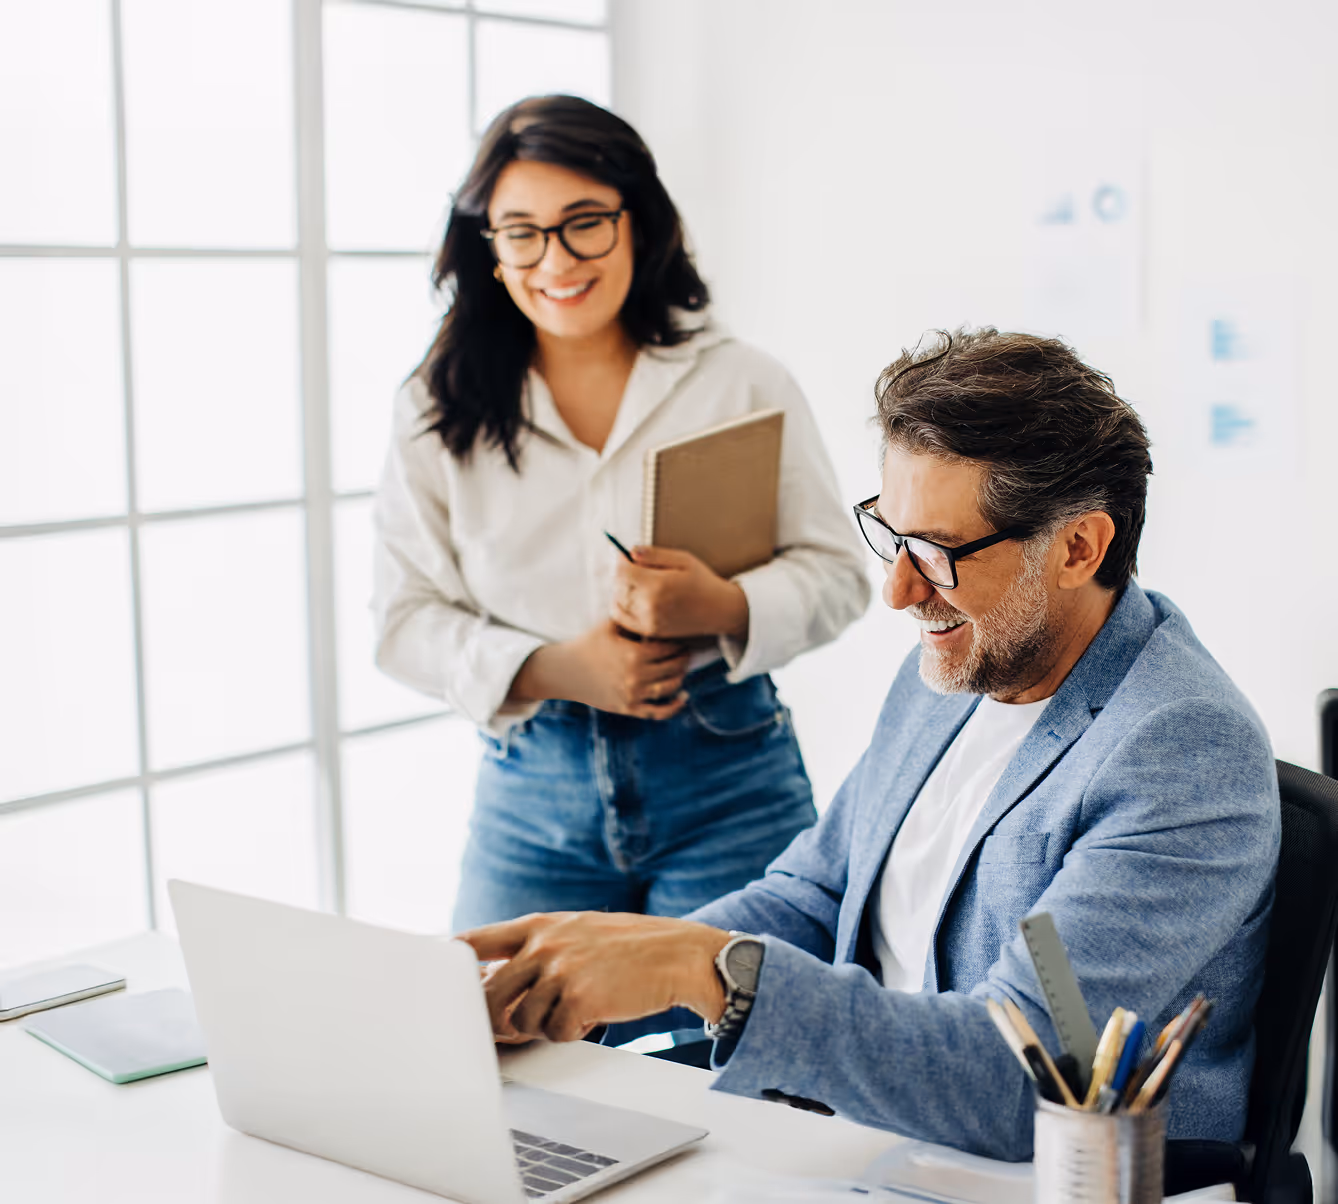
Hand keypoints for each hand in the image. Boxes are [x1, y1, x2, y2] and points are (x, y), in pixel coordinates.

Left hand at [459, 912, 729, 1043]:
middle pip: (487, 993)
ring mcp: (560, 971)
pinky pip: (555, 1033)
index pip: (473, 942)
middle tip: (517, 1023)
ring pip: (519, 1020)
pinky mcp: (580, 998)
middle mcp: (544, 945)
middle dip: (495, 1017)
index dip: (448, 962)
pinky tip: (594, 1013)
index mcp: (539, 926)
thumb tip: (492, 978)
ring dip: (542, 1025)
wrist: (677, 955)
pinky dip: (572, 1031)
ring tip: (572, 1009)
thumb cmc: (627, 946)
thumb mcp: (577, 931)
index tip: (431, 977)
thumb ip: (537, 948)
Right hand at [510, 619, 690, 718]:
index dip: (679, 641)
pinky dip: (674, 707)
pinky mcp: (629, 708)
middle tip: (687, 651)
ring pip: (670, 688)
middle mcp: (637, 676)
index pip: (669, 648)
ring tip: (682, 668)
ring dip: (681, 677)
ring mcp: (634, 694)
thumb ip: (631, 614)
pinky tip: (683, 697)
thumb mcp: (609, 624)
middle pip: (674, 667)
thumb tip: (649, 595)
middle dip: (684, 658)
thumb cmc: (588, 644)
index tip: (682, 636)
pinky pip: (658, 712)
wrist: (566, 672)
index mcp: (634, 654)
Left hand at [611, 547, 748, 640]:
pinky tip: (633, 597)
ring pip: (617, 601)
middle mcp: (649, 605)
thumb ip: (655, 555)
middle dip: (622, 573)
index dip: (621, 560)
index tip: (626, 555)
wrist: (719, 611)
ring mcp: (648, 621)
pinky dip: (620, 605)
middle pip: (618, 585)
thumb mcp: (683, 560)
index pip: (622, 571)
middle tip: (633, 566)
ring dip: (621, 589)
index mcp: (658, 585)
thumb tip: (631, 551)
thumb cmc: (702, 581)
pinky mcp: (649, 631)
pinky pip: (621, 617)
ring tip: (636, 581)